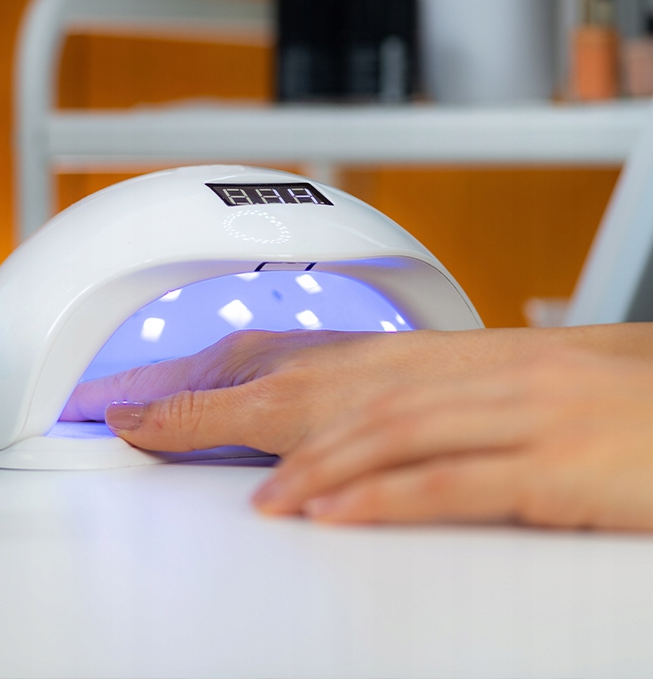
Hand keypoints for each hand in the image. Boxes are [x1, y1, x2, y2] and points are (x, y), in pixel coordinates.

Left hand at [252, 348, 652, 531]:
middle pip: (383, 410)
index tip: (288, 447)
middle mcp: (515, 383)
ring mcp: (537, 421)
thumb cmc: (651, 432)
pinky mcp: (561, 469)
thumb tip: (442, 450)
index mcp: (513, 369)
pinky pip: (452, 482)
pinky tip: (342, 515)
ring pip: (402, 438)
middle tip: (268, 482)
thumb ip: (502, 421)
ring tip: (281, 500)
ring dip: (329, 471)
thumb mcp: (569, 412)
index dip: (333, 420)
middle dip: (313, 446)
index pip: (395, 390)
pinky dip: (386, 499)